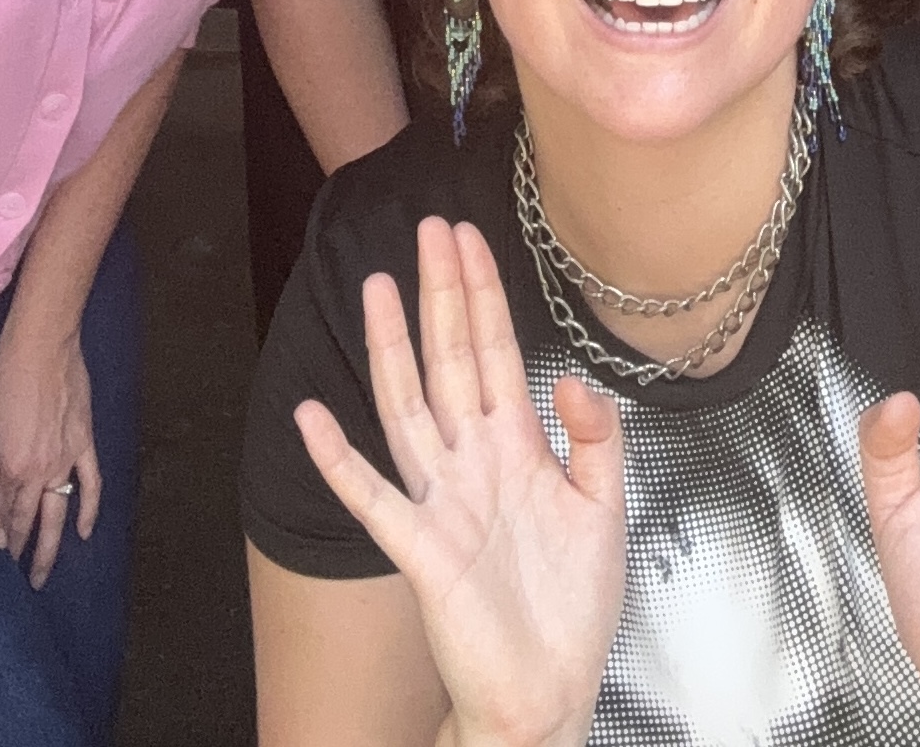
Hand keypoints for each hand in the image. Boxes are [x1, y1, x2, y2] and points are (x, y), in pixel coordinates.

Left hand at [0, 322, 100, 587]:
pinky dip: (89, 510)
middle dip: (14, 554)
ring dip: (48, 549)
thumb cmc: (0, 376)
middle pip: (23, 523)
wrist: (39, 348)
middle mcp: (33, 473)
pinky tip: (85, 533)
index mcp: (4, 468)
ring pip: (56, 516)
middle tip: (6, 583)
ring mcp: (62, 461)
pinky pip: (90, 485)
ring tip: (39, 576)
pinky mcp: (83, 444)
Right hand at [296, 219, 626, 746]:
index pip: (494, 351)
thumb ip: (598, 437)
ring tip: (377, 288)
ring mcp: (443, 501)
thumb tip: (568, 376)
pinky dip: (339, 461)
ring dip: (393, 348)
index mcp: (517, 447)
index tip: (468, 239)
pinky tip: (313, 420)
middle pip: (451, 359)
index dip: (482, 295)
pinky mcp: (422, 550)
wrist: (549, 691)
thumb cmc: (572, 605)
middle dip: (443, 293)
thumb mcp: (606, 506)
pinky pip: (373, 498)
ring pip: (410, 407)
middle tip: (430, 229)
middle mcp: (473, 461)